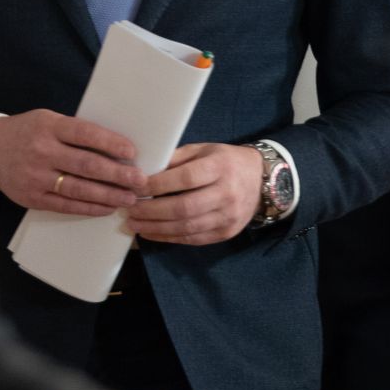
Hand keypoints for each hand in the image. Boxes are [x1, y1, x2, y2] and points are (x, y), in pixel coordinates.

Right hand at [0, 109, 144, 214]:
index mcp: (49, 126)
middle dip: (117, 174)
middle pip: (86, 164)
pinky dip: (89, 207)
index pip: (85, 134)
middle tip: (140, 180)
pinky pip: (66, 205)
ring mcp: (36, 177)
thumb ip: (74, 132)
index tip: (132, 152)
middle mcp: (42, 151)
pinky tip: (107, 207)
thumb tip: (115, 146)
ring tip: (129, 198)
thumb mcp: (47, 120)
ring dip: (108, 195)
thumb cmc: (27, 132)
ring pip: (79, 189)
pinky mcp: (33, 198)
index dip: (110, 143)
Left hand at [125, 143, 263, 245]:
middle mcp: (226, 193)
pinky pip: (194, 239)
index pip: (185, 179)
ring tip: (134, 224)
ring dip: (156, 228)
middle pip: (183, 207)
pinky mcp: (226, 233)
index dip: (157, 185)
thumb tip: (145, 168)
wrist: (260, 180)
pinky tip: (152, 233)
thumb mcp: (203, 150)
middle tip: (129, 209)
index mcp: (219, 167)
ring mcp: (228, 216)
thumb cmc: (225, 160)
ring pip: (187, 227)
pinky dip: (169, 238)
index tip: (135, 187)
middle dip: (151, 211)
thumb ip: (176, 158)